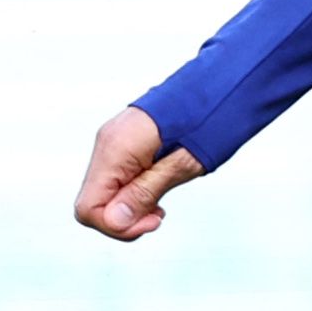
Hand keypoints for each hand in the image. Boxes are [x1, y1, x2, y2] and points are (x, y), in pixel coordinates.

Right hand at [74, 106, 204, 241]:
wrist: (223, 84)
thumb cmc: (209, 118)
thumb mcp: (181, 164)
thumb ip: (144, 192)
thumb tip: (115, 220)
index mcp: (116, 149)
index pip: (88, 208)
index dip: (116, 226)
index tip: (153, 220)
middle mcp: (107, 143)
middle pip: (93, 203)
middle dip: (124, 218)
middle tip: (159, 215)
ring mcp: (114, 141)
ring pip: (105, 192)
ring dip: (130, 206)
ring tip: (161, 203)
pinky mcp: (125, 141)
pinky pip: (116, 177)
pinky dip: (133, 191)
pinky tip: (157, 188)